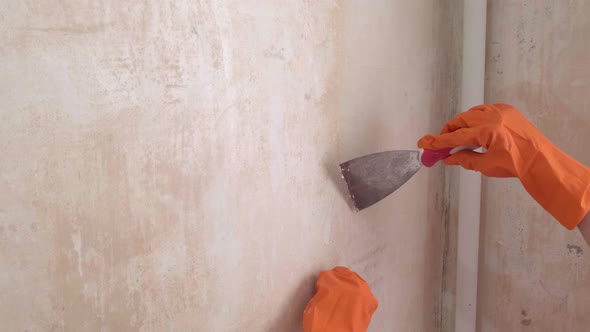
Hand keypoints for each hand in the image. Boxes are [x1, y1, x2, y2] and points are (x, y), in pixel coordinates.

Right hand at [418, 103, 589, 229]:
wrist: (540, 160)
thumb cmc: (516, 165)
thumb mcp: (486, 165)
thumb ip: (464, 159)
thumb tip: (448, 159)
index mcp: (487, 131)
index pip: (455, 137)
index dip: (438, 142)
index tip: (424, 143)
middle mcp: (492, 117)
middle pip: (460, 121)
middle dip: (449, 132)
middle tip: (441, 144)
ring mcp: (501, 111)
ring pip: (471, 114)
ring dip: (461, 124)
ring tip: (457, 137)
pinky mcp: (507, 110)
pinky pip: (484, 110)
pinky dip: (475, 118)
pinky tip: (474, 129)